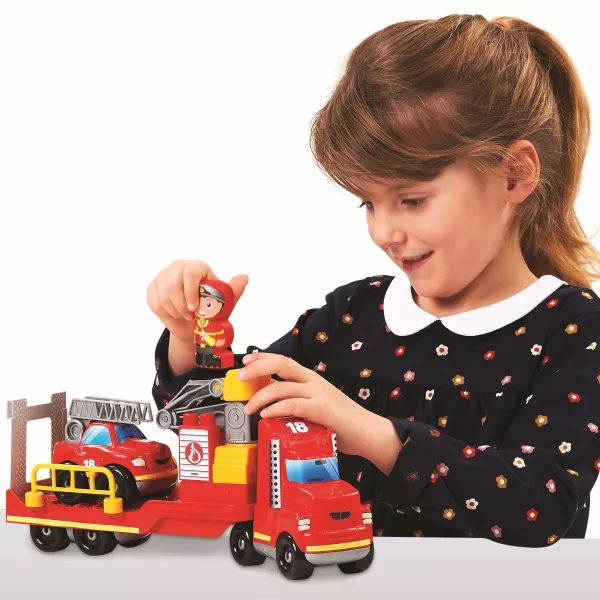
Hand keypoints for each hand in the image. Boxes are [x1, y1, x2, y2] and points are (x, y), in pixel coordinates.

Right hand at [146, 259, 247, 342]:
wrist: (192, 323)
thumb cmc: (210, 309)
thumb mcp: (225, 302)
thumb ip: (234, 290)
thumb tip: (244, 277)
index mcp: (197, 266)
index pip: (191, 272)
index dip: (191, 292)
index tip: (195, 309)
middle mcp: (178, 266)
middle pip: (173, 284)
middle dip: (182, 305)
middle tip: (191, 316)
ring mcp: (163, 276)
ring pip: (163, 295)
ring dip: (175, 311)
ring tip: (185, 316)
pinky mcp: (152, 287)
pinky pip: (155, 301)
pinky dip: (166, 312)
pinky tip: (175, 314)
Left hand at [239, 352, 402, 470]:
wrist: (367, 432)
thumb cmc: (342, 422)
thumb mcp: (316, 406)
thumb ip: (297, 403)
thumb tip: (272, 408)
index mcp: (311, 378)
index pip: (282, 360)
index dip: (262, 358)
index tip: (246, 361)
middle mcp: (313, 381)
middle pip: (280, 364)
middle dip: (257, 368)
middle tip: (241, 378)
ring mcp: (318, 394)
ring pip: (281, 387)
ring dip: (260, 397)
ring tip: (249, 409)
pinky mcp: (322, 410)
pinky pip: (293, 405)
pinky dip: (275, 408)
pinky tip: (266, 415)